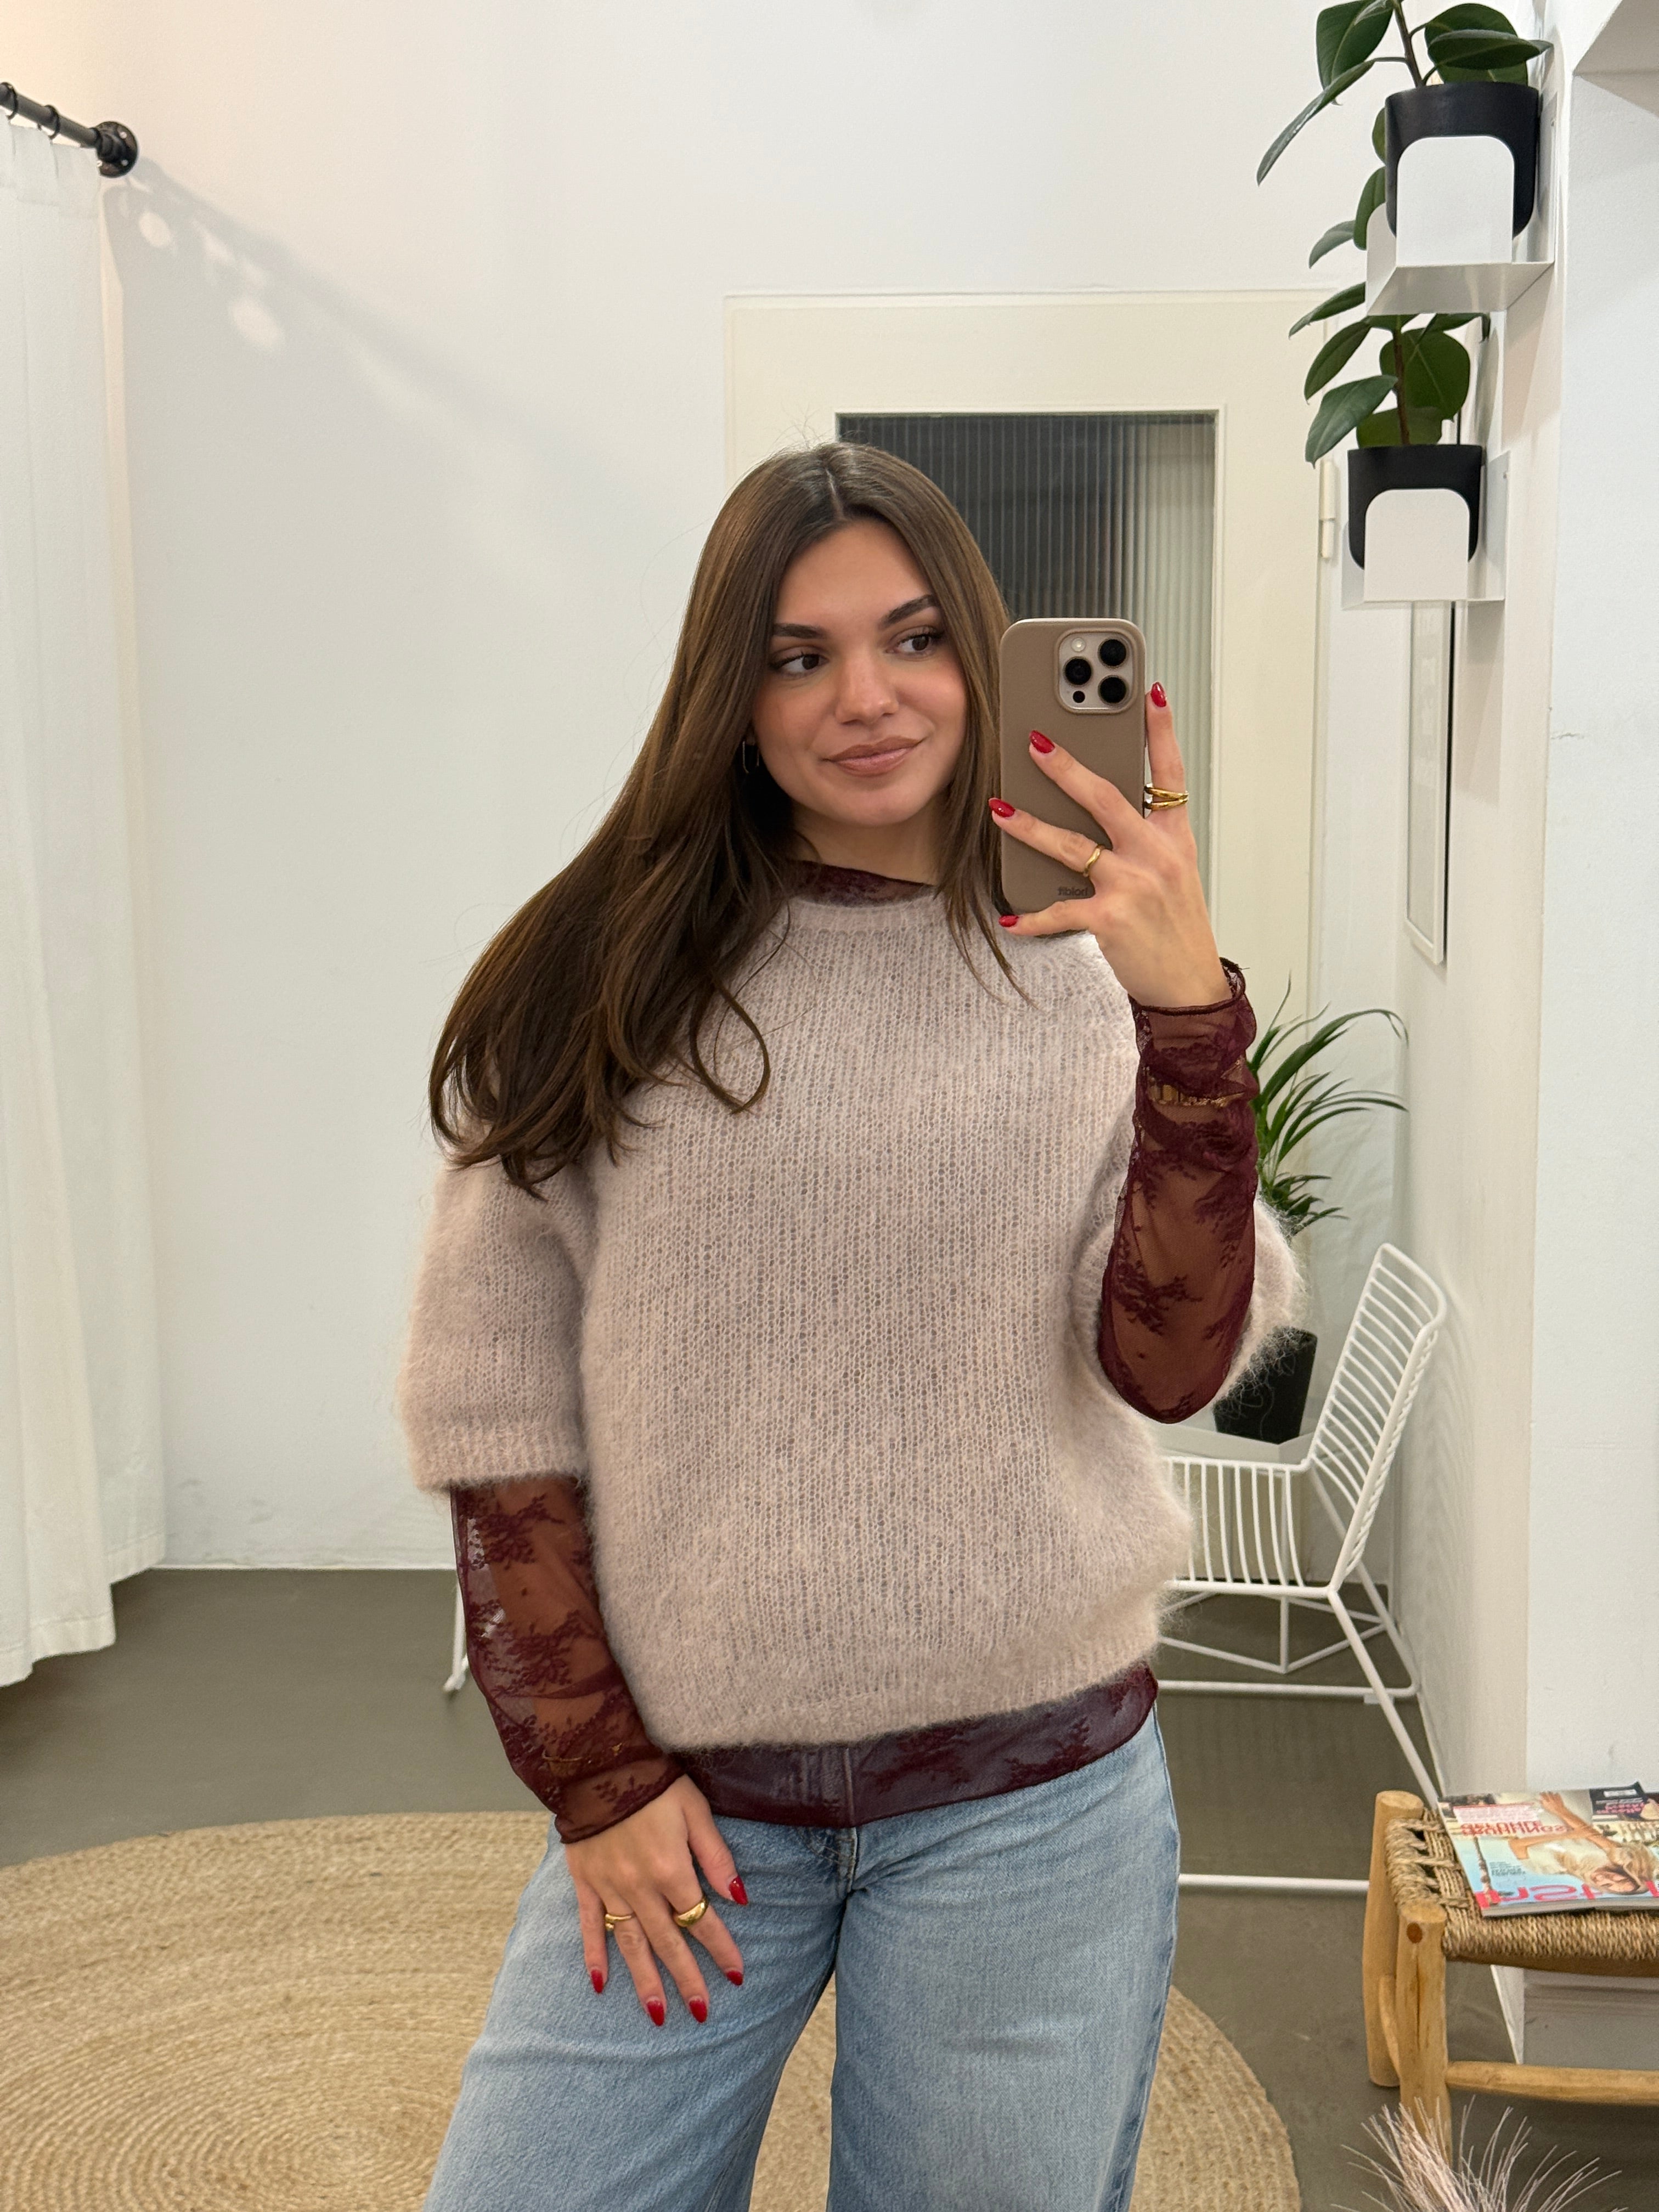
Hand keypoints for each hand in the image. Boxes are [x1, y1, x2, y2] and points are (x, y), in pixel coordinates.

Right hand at [566, 1774, 746, 2023]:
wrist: (599, 1762)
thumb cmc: (654, 1783)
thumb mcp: (695, 1811)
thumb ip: (716, 1856)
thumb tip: (740, 1897)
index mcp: (671, 1869)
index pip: (701, 1919)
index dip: (721, 1948)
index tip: (736, 1977)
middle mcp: (639, 1887)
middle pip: (667, 1941)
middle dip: (686, 1978)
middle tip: (700, 2013)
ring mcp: (609, 1887)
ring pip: (630, 1943)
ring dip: (644, 1980)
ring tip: (656, 2015)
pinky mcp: (585, 1881)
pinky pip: (590, 1925)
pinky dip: (594, 1955)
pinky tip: (601, 1983)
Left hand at [991, 684, 1228, 1009]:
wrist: (1189, 987)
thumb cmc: (1177, 928)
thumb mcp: (1175, 874)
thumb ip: (1144, 839)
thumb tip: (1095, 812)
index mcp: (1174, 838)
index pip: (1170, 774)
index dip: (1161, 731)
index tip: (1150, 691)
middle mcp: (1155, 855)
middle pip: (1107, 798)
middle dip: (1067, 768)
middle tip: (1036, 741)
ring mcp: (1132, 885)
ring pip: (1071, 846)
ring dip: (1030, 826)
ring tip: (999, 808)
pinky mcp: (1109, 919)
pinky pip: (1060, 911)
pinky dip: (1032, 917)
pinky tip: (1010, 917)